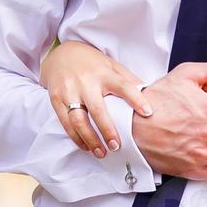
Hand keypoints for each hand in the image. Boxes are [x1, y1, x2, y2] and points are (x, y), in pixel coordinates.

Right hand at [40, 42, 152, 158]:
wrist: (59, 54)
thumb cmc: (91, 63)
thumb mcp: (111, 65)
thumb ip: (127, 78)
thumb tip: (150, 93)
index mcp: (104, 73)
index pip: (123, 86)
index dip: (136, 99)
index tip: (148, 113)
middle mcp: (85, 82)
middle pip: (97, 109)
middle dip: (107, 130)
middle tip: (116, 146)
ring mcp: (69, 91)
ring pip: (78, 119)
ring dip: (90, 139)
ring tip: (101, 152)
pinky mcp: (56, 99)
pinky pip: (66, 122)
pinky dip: (76, 137)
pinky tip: (86, 146)